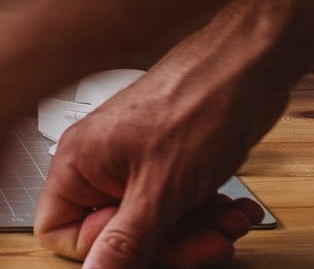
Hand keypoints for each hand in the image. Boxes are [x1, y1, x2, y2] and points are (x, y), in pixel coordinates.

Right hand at [29, 0, 295, 267]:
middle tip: (204, 243)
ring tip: (227, 221)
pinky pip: (177, 209)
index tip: (144, 247)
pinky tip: (232, 206)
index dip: (104, 251)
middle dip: (169, 245)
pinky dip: (208, 214)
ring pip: (152, 226)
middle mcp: (100, 161)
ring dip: (196, 232)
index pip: (61, 235)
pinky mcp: (167, 162)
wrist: (251, 63)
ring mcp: (135, 162)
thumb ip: (123, 242)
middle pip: (116, 237)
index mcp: (78, 162)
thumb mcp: (161, 192)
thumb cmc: (202, 101)